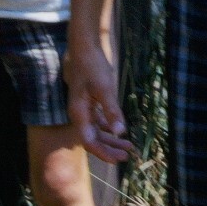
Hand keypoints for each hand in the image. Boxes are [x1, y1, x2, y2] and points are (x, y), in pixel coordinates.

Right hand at [64, 41, 134, 162]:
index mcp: (79, 114)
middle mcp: (78, 114)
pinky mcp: (88, 101)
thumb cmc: (92, 66)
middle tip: (127, 156)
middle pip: (93, 139)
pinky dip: (108, 126)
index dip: (103, 153)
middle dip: (109, 149)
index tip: (119, 160)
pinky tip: (119, 130)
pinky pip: (97, 120)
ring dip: (111, 139)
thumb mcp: (105, 88)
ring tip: (128, 146)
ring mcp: (83, 108)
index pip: (89, 141)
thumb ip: (112, 111)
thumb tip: (120, 132)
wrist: (83, 46)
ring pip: (96, 130)